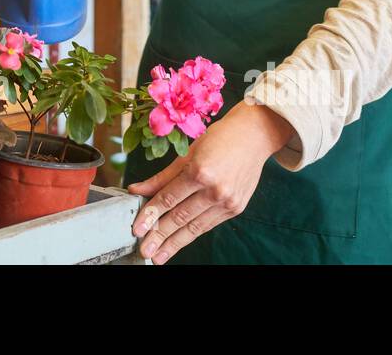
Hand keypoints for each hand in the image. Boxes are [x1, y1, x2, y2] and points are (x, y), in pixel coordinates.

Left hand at [128, 101, 292, 263]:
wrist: (254, 135)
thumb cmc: (219, 138)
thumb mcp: (187, 153)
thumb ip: (162, 176)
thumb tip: (137, 190)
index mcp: (201, 171)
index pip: (169, 199)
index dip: (150, 215)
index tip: (137, 229)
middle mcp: (215, 190)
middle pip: (180, 217)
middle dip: (159, 236)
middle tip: (144, 250)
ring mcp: (227, 202)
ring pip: (194, 227)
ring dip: (174, 243)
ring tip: (158, 255)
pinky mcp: (236, 209)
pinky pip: (208, 224)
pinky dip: (192, 234)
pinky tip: (178, 243)